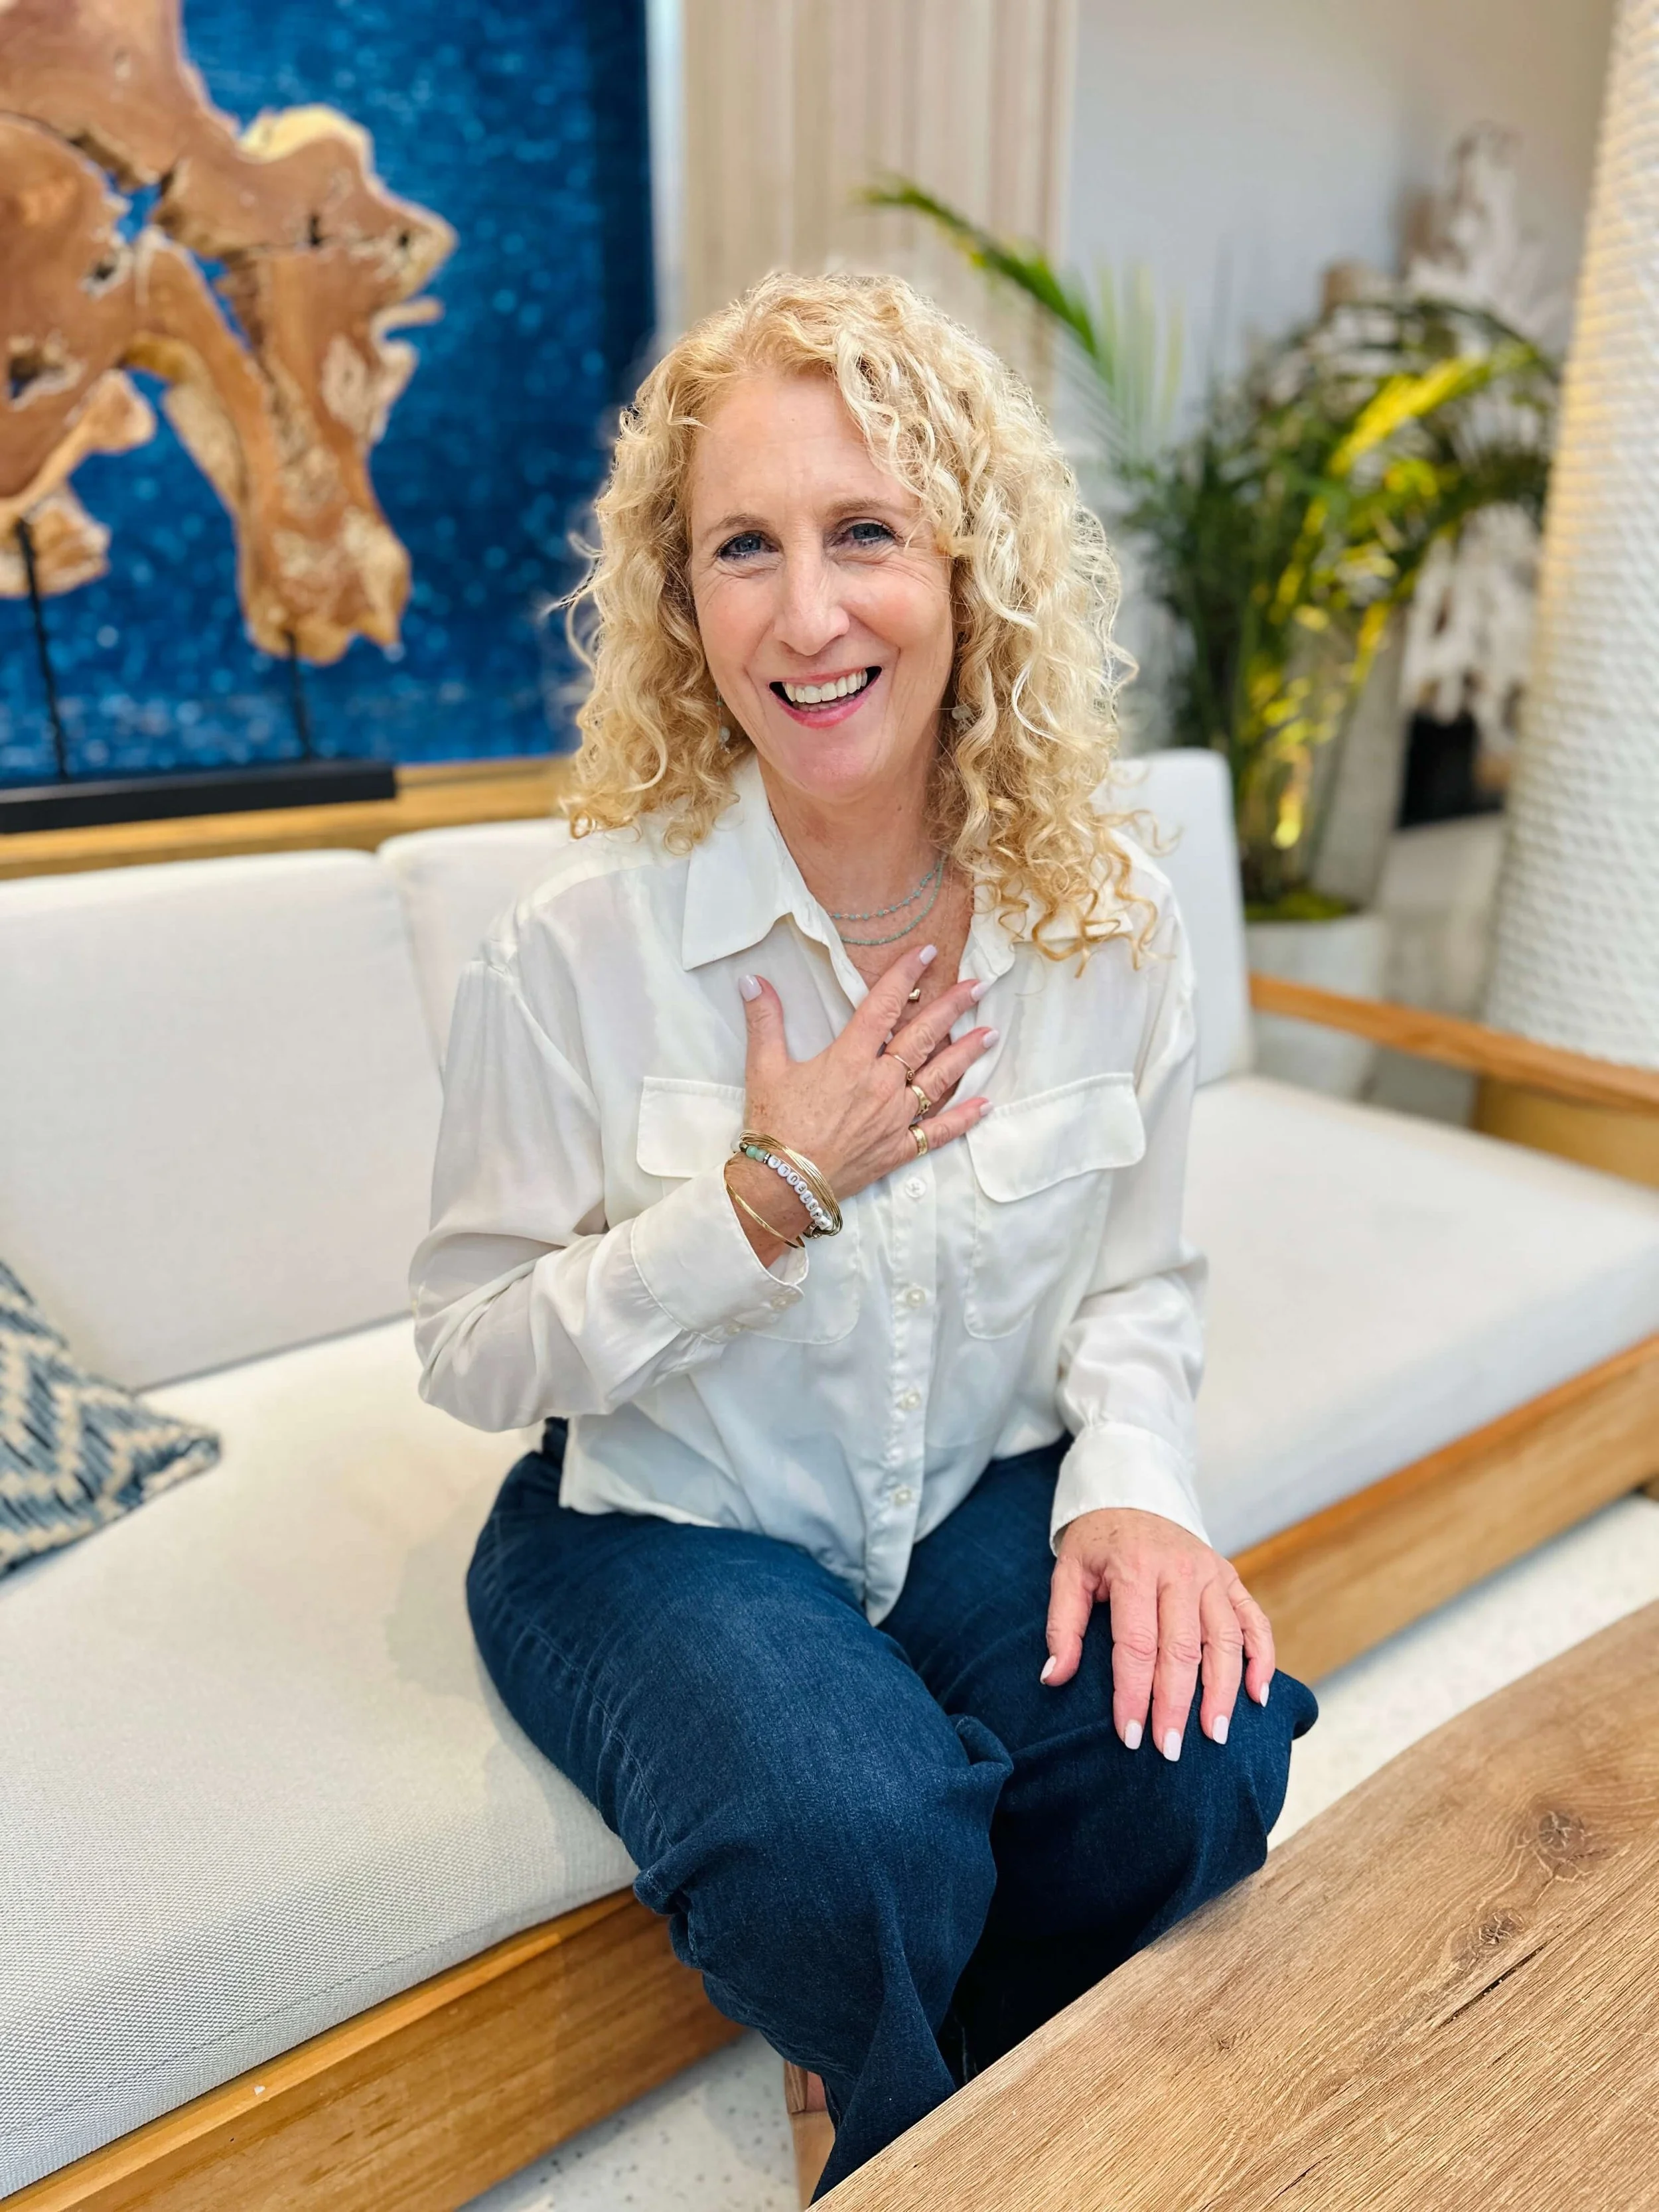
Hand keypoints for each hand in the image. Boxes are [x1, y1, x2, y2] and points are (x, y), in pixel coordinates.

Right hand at [737, 940, 994, 1208]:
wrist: (783, 1185)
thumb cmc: (774, 1125)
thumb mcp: (764, 1067)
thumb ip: (764, 1020)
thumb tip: (752, 980)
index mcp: (851, 1059)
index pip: (884, 1006)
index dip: (905, 975)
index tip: (926, 954)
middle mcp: (881, 1083)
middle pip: (924, 1037)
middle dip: (951, 1008)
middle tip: (977, 987)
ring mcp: (895, 1117)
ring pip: (939, 1078)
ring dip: (966, 1054)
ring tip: (989, 1033)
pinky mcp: (899, 1148)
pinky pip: (939, 1131)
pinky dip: (964, 1118)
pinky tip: (984, 1104)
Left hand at [1043, 1507, 1274, 1758]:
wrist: (1132, 1493)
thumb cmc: (1097, 1543)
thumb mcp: (1068, 1572)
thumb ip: (1064, 1626)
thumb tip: (1054, 1677)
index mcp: (1135, 1568)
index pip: (1137, 1644)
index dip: (1133, 1694)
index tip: (1130, 1736)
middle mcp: (1181, 1570)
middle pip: (1183, 1649)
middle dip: (1176, 1705)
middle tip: (1170, 1750)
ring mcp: (1213, 1573)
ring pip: (1226, 1640)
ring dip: (1223, 1692)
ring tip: (1215, 1736)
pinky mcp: (1232, 1577)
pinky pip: (1255, 1621)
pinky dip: (1262, 1659)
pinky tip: (1257, 1696)